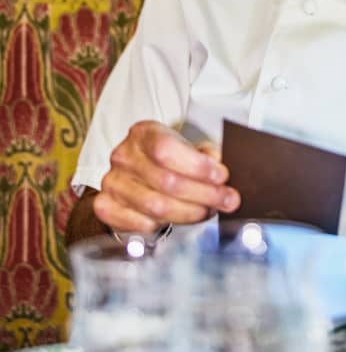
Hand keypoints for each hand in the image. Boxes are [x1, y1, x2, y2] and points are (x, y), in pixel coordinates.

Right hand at [93, 120, 240, 234]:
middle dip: (204, 194)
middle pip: (166, 181)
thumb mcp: (190, 148)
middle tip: (227, 200)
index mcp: (144, 133)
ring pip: (156, 206)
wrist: (139, 174)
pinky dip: (164, 225)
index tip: (222, 176)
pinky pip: (139, 223)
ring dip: (190, 212)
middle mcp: (123, 155)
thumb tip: (220, 167)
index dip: (197, 166)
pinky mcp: (106, 207)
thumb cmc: (170, 160)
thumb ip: (207, 155)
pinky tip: (181, 218)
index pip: (166, 149)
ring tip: (209, 210)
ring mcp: (112, 182)